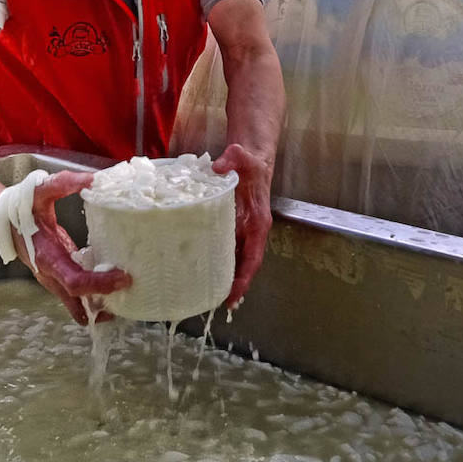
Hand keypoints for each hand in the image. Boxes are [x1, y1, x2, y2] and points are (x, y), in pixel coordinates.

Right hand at [7, 170, 131, 324]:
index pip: (75, 281)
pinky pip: (74, 296)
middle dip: (104, 296)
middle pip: (78, 296)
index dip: (99, 283)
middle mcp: (49, 274)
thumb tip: (95, 179)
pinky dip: (90, 301)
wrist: (2, 220)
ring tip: (124, 303)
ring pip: (75, 302)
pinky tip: (109, 301)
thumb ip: (67, 182)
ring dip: (97, 307)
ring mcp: (52, 279)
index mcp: (47, 256)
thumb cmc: (22, 206)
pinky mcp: (57, 276)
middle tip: (130, 287)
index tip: (122, 277)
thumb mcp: (42, 190)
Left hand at [213, 143, 273, 308]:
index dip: (244, 278)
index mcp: (257, 222)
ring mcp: (242, 230)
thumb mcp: (242, 157)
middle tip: (221, 304)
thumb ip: (232, 159)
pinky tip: (205, 270)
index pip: (253, 257)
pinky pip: (227, 247)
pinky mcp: (232, 226)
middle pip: (245, 265)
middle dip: (235, 285)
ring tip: (211, 295)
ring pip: (236, 259)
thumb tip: (218, 166)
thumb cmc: (249, 161)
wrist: (251, 158)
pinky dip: (219, 261)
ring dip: (227, 277)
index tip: (234, 296)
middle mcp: (251, 230)